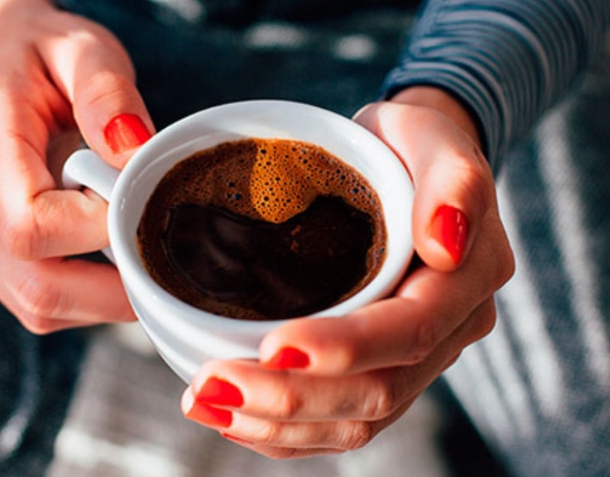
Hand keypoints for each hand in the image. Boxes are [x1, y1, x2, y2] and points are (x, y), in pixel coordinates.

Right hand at [0, 0, 153, 332]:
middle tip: (160, 261)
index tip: (138, 202)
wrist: (2, 59)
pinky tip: (109, 262)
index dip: (97, 231)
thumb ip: (107, 92)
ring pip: (35, 303)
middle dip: (111, 290)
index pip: (31, 225)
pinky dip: (83, 297)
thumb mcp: (83, 48)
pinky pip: (34, 298)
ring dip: (100, 298)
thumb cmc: (45, 53)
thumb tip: (134, 153)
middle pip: (35, 285)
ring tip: (136, 254)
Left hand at [181, 87, 514, 457]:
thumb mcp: (432, 138)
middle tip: (212, 384)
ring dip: (278, 424)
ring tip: (207, 403)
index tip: (272, 345)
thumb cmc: (408, 147)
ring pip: (354, 421)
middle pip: (376, 392)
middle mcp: (447, 333)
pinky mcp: (381, 369)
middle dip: (292, 398)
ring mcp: (414, 360)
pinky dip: (285, 431)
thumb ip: (453, 181)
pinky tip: (234, 418)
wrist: (402, 167)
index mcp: (466, 281)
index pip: (409, 333)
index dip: (343, 349)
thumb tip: (444, 242)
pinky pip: (339, 422)